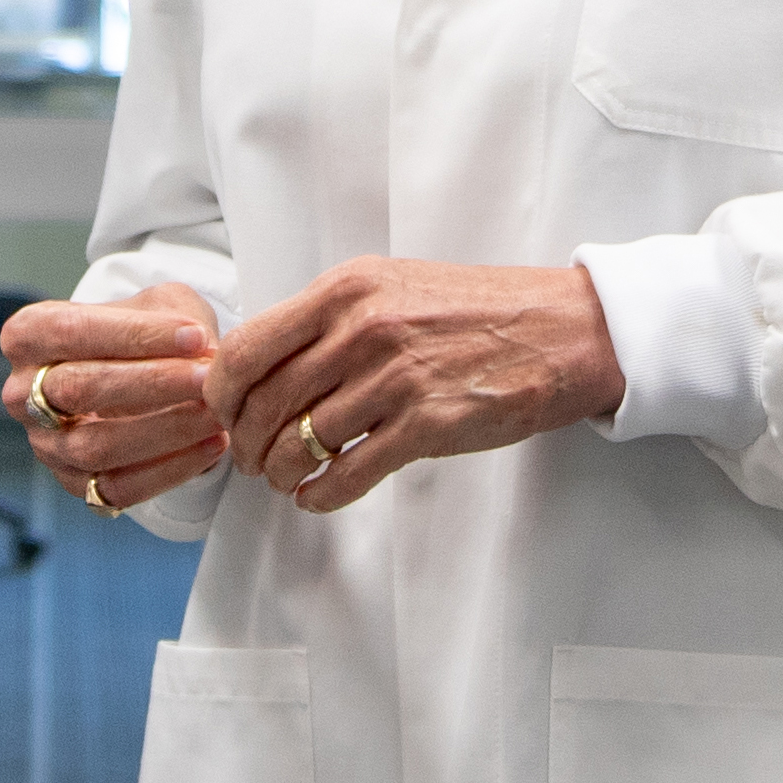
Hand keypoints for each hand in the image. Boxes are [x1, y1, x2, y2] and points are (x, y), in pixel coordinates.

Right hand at [0, 286, 226, 515]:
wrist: (138, 375)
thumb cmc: (143, 333)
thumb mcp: (157, 305)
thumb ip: (176, 320)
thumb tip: (204, 353)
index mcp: (29, 334)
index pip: (70, 331)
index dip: (134, 335)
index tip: (195, 335)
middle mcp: (22, 392)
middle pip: (78, 389)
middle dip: (151, 383)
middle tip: (207, 378)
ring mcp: (44, 444)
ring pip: (95, 446)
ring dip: (164, 431)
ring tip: (216, 414)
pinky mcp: (74, 483)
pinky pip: (117, 488)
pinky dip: (170, 470)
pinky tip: (212, 446)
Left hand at [203, 259, 624, 516]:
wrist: (560, 330)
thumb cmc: (474, 310)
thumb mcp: (391, 285)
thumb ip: (329, 317)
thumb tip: (265, 365)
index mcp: (346, 289)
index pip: (247, 348)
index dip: (222, 394)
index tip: (226, 414)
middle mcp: (363, 329)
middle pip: (264, 403)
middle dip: (247, 443)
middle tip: (252, 459)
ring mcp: (394, 378)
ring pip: (299, 443)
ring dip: (281, 472)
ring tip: (285, 479)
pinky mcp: (426, 425)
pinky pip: (347, 474)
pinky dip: (320, 494)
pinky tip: (316, 496)